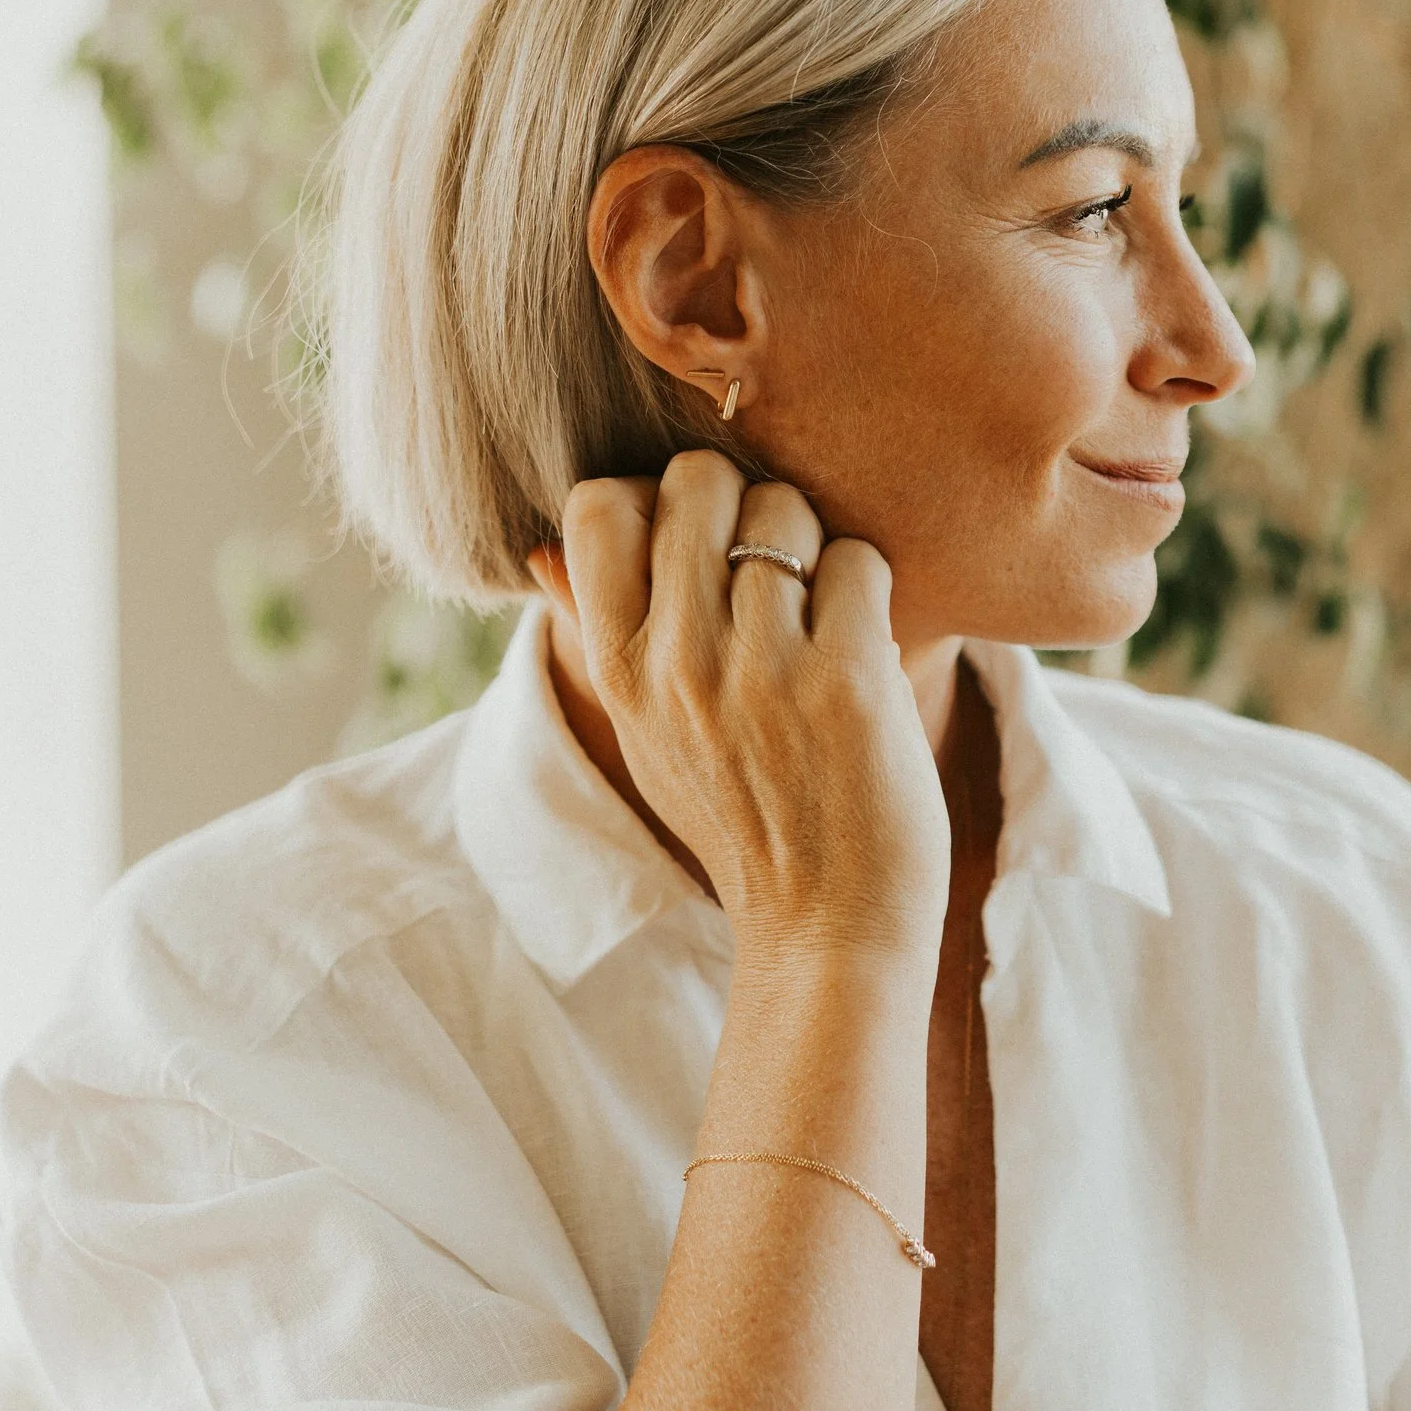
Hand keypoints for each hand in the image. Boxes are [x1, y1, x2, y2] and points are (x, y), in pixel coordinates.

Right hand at [552, 450, 950, 951]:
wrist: (825, 930)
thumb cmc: (740, 824)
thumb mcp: (646, 738)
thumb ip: (601, 638)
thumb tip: (541, 548)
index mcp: (617, 669)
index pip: (601, 503)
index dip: (656, 500)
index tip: (695, 547)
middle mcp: (676, 661)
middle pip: (701, 479)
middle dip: (746, 502)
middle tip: (772, 570)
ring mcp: (760, 667)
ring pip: (787, 511)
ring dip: (816, 549)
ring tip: (819, 620)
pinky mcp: (846, 678)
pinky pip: (858, 559)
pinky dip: (869, 591)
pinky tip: (861, 649)